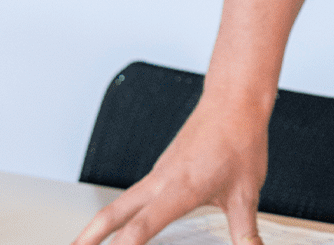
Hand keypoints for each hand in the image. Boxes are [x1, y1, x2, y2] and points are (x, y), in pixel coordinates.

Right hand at [70, 94, 270, 244]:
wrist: (234, 103)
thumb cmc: (240, 142)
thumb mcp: (246, 193)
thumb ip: (244, 231)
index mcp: (178, 190)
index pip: (139, 230)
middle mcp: (159, 183)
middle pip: (110, 216)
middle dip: (86, 240)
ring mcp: (157, 175)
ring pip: (118, 204)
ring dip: (98, 228)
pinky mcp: (161, 171)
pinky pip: (133, 196)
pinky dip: (119, 215)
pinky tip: (123, 226)